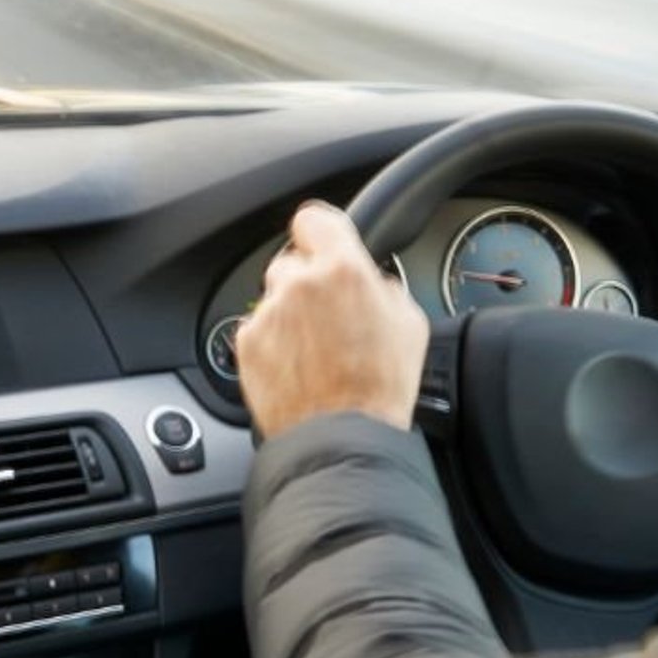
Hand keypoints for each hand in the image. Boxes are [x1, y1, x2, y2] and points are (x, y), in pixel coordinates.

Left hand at [239, 202, 429, 440]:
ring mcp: (268, 315)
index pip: (313, 219)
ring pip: (274, 300)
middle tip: (328, 317)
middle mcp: (299, 284)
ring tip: (315, 353)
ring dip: (289, 317)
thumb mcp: (409, 325)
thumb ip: (384, 288)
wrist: (342, 438)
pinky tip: (298, 370)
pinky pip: (258, 332)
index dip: (319, 234)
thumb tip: (372, 284)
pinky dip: (273, 346)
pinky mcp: (248, 345)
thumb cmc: (379, 389)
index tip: (322, 246)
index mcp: (343, 270)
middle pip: (292, 263)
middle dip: (307, 284)